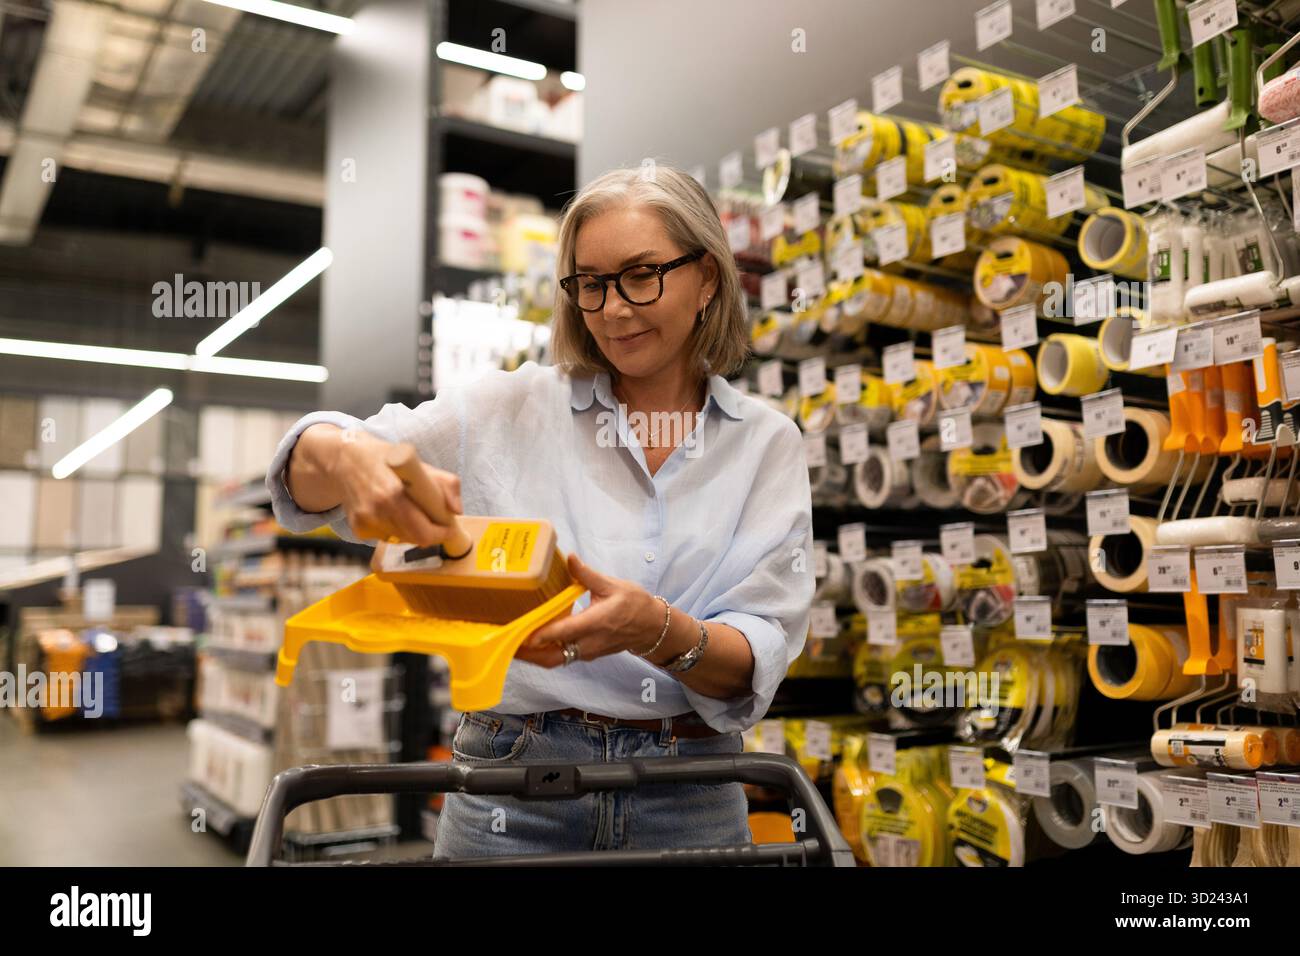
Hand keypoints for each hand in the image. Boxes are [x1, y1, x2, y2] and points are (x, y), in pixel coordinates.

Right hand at [334, 430, 462, 545]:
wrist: (345, 459)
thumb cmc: (385, 458)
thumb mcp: (418, 461)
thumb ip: (445, 483)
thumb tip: (456, 510)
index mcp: (392, 493)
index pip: (422, 531)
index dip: (440, 533)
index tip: (449, 527)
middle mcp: (375, 510)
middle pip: (414, 538)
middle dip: (430, 533)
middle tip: (435, 520)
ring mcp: (364, 522)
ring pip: (401, 539)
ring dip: (412, 530)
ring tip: (410, 508)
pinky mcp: (357, 529)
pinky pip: (386, 537)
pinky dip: (395, 529)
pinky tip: (390, 510)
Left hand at [516, 554, 663, 667]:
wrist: (652, 627)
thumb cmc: (635, 604)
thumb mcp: (613, 585)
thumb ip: (587, 574)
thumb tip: (570, 558)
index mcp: (596, 622)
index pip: (564, 631)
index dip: (542, 635)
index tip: (522, 635)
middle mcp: (589, 642)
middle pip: (554, 656)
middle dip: (529, 655)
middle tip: (506, 645)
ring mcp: (588, 651)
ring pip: (556, 660)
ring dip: (534, 656)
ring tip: (512, 645)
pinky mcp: (587, 654)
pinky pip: (562, 657)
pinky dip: (544, 653)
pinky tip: (531, 644)